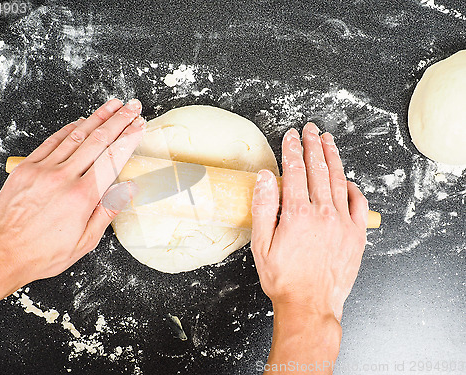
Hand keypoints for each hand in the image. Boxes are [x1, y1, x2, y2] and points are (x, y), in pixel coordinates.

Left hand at [0, 98, 144, 283]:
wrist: (3, 252)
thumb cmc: (44, 251)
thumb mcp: (86, 240)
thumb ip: (109, 210)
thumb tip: (129, 187)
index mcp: (82, 196)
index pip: (112, 158)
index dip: (129, 138)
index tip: (140, 125)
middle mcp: (63, 177)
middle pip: (97, 141)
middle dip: (118, 120)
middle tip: (132, 106)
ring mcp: (43, 170)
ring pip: (76, 136)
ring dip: (97, 117)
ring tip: (113, 104)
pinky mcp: (27, 168)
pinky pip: (51, 141)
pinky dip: (68, 129)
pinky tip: (81, 120)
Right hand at [251, 122, 367, 321]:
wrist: (310, 305)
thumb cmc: (284, 278)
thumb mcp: (261, 244)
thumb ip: (263, 207)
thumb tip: (266, 178)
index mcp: (297, 213)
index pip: (295, 171)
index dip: (292, 150)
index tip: (291, 135)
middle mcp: (322, 213)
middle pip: (318, 169)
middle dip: (313, 145)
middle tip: (311, 129)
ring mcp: (342, 222)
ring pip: (339, 180)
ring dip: (333, 157)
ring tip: (328, 140)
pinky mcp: (356, 234)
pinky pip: (359, 203)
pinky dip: (353, 187)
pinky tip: (348, 179)